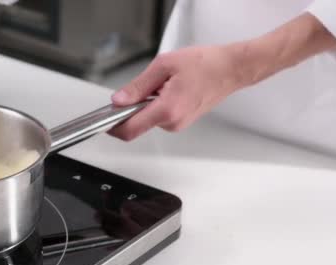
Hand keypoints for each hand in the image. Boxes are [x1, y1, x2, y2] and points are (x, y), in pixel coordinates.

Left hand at [109, 45, 245, 140]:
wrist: (232, 69)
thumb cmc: (206, 64)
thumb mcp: (164, 66)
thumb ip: (138, 86)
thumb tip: (119, 100)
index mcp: (167, 109)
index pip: (130, 129)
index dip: (113, 127)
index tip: (103, 121)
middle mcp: (172, 122)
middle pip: (137, 124)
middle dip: (132, 107)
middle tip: (141, 86)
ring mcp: (178, 124)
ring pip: (148, 119)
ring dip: (146, 104)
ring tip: (164, 83)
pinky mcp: (181, 122)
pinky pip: (159, 116)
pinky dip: (156, 104)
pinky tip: (170, 89)